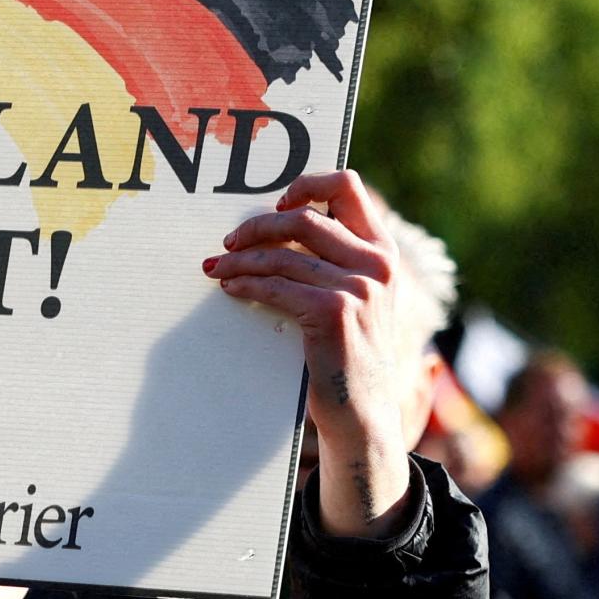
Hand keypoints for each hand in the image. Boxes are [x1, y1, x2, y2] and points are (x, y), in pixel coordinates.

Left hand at [203, 170, 411, 538]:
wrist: (362, 414)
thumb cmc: (347, 357)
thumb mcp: (356, 302)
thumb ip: (334, 264)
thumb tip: (277, 232)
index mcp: (382, 253)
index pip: (348, 187)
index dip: (306, 184)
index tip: (277, 203)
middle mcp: (376, 265)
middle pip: (303, 218)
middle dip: (256, 227)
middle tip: (227, 243)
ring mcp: (358, 287)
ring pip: (282, 255)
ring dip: (240, 260)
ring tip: (215, 269)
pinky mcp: (333, 312)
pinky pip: (275, 286)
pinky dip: (245, 284)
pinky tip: (229, 289)